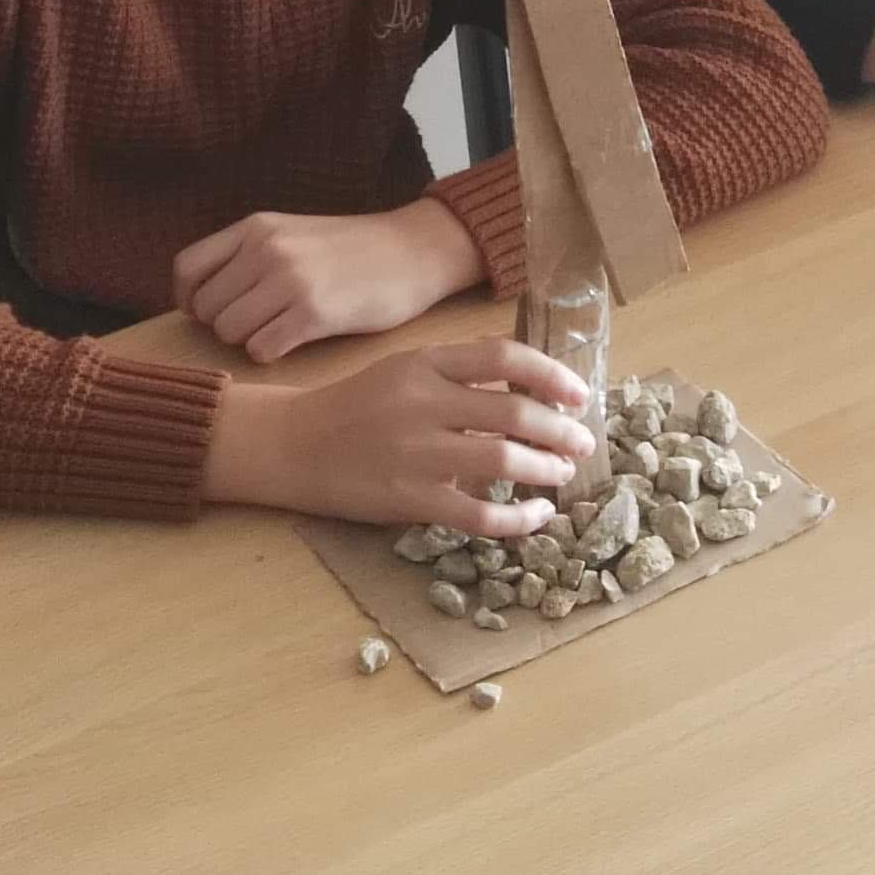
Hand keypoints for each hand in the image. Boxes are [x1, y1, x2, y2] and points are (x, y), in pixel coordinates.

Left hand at [174, 199, 485, 363]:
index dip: (189, 299)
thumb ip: (248, 255)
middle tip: (258, 323)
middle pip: (207, 308)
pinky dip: (272, 354)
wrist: (413, 251)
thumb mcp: (292, 234)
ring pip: (229, 332)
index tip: (208, 313)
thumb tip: (201, 298)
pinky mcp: (314, 314)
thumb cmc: (352, 250)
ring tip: (280, 329)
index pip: (186, 268)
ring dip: (249, 340)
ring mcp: (290, 281)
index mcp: (256, 227)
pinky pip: (261, 350)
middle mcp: (267, 249)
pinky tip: (296, 340)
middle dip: (226, 324)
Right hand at [205, 338, 595, 533]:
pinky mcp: (408, 497)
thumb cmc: (355, 405)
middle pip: (513, 412)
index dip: (550, 375)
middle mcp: (422, 401)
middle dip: (559, 429)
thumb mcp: (403, 369)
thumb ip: (457, 370)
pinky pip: (476, 513)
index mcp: (424, 362)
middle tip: (581, 442)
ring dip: (544, 469)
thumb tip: (524, 379)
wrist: (293, 444)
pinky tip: (536, 515)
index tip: (578, 395)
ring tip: (561, 474)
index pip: (503, 357)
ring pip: (501, 459)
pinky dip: (516, 517)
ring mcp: (415, 451)